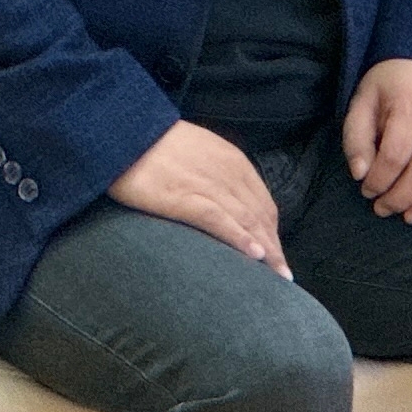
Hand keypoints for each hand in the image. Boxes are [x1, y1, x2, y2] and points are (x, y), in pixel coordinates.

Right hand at [114, 119, 288, 272]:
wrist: (127, 133)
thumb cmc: (157, 145)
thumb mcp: (199, 153)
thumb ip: (217, 174)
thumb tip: (227, 201)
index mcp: (233, 162)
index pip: (263, 203)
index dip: (273, 232)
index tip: (277, 255)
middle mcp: (228, 173)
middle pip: (261, 217)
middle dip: (275, 248)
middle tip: (284, 276)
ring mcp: (208, 185)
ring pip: (247, 221)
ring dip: (267, 251)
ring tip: (276, 278)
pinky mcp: (185, 198)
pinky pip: (220, 220)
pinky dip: (240, 238)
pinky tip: (254, 256)